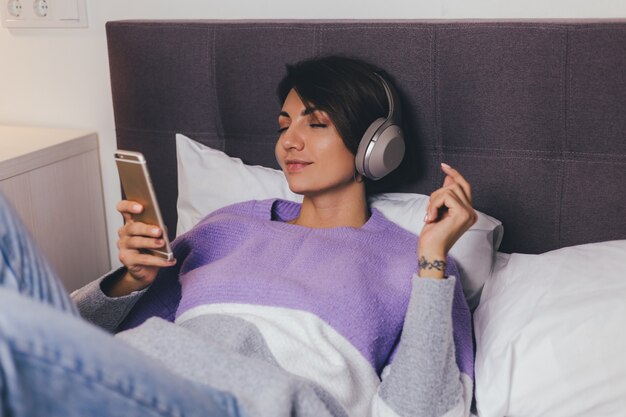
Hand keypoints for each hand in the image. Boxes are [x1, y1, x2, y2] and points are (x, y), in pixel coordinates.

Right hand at [109, 200, 175, 295]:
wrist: (146, 270)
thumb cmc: (151, 248)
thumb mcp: (156, 235)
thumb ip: (157, 228)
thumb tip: (161, 227)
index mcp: (131, 222)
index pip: (123, 208)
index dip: (129, 206)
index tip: (140, 207)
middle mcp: (124, 232)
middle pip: (133, 227)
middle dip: (146, 228)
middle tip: (158, 231)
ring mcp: (123, 246)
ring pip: (136, 242)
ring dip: (151, 243)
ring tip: (163, 243)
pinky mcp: (126, 259)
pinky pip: (143, 259)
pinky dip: (159, 261)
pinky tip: (169, 260)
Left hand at [418, 163, 476, 277]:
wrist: (430, 251)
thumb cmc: (432, 236)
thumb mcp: (437, 211)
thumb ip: (445, 196)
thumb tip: (449, 178)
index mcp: (467, 212)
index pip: (464, 187)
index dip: (455, 175)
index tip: (444, 166)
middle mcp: (471, 212)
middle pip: (455, 186)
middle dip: (437, 194)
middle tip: (430, 210)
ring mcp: (469, 213)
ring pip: (449, 190)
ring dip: (434, 201)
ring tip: (430, 215)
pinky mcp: (462, 213)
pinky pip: (445, 196)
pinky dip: (433, 205)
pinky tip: (431, 218)